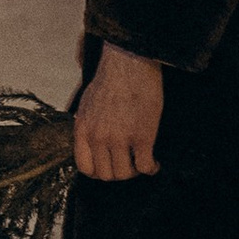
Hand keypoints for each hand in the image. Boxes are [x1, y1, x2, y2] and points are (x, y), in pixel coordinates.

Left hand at [74, 43, 162, 183]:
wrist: (130, 63)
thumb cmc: (111, 79)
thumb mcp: (87, 103)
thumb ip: (87, 124)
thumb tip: (88, 136)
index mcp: (83, 129)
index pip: (84, 167)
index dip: (98, 171)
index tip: (109, 166)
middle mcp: (98, 137)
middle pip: (106, 174)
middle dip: (119, 172)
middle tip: (130, 163)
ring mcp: (119, 139)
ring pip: (125, 173)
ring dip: (135, 171)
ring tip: (141, 162)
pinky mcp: (141, 137)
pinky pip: (145, 166)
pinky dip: (151, 168)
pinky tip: (154, 163)